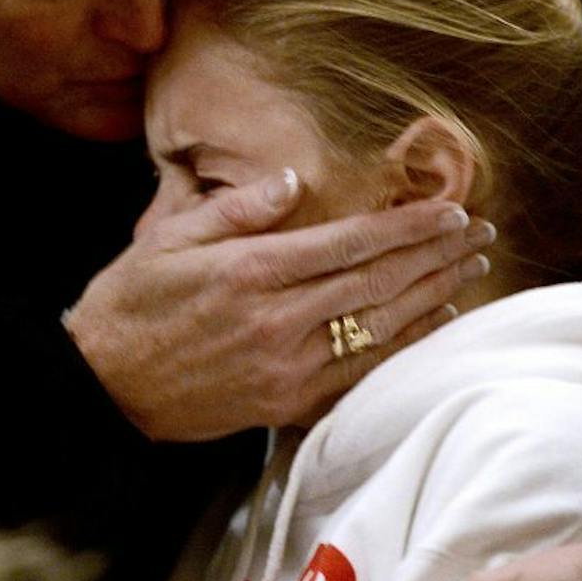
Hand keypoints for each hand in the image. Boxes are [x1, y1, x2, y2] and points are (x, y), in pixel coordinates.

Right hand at [62, 169, 494, 439]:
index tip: (448, 209)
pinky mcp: (286, 402)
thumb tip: (291, 178)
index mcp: (251, 272)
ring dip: (434, 296)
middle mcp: (278, 320)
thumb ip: (235, 208)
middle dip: (436, 255)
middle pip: (377, 283)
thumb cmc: (131, 302)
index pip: (350, 242)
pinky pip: (362, 373)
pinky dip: (405, 346)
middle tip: (479, 232)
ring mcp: (287, 367)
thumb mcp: (168, 238)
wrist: (102, 386)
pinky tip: (434, 323)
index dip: (407, 226)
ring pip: (380, 328)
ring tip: (471, 268)